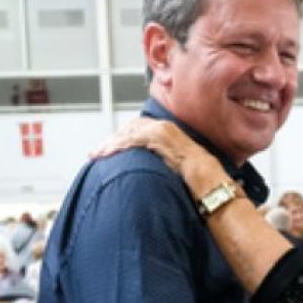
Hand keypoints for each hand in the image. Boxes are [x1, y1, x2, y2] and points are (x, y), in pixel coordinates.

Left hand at [89, 118, 205, 175]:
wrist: (206, 175)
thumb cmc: (193, 174)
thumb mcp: (173, 163)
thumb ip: (160, 158)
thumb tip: (150, 166)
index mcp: (165, 131)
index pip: (136, 129)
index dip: (120, 138)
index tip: (108, 148)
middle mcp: (161, 126)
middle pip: (128, 130)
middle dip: (111, 141)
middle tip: (96, 152)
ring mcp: (159, 130)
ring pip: (127, 134)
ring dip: (110, 145)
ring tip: (96, 154)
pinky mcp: (157, 136)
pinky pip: (132, 140)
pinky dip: (117, 147)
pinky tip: (106, 154)